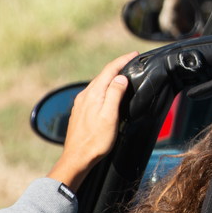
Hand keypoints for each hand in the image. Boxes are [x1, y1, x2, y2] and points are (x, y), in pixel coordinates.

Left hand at [48, 52, 136, 188]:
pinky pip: (94, 93)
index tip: (134, 54)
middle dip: (117, 67)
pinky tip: (108, 93)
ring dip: (111, 77)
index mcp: (93, 94)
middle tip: (131, 62)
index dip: (122, 60)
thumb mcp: (110, 116)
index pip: (109, 70)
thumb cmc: (96, 141)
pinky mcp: (80, 111)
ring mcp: (80, 103)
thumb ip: (114, 94)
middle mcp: (84, 95)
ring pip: (98, 84)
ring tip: (123, 75)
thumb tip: (121, 77)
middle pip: (103, 75)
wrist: (77, 158)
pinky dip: (104, 88)